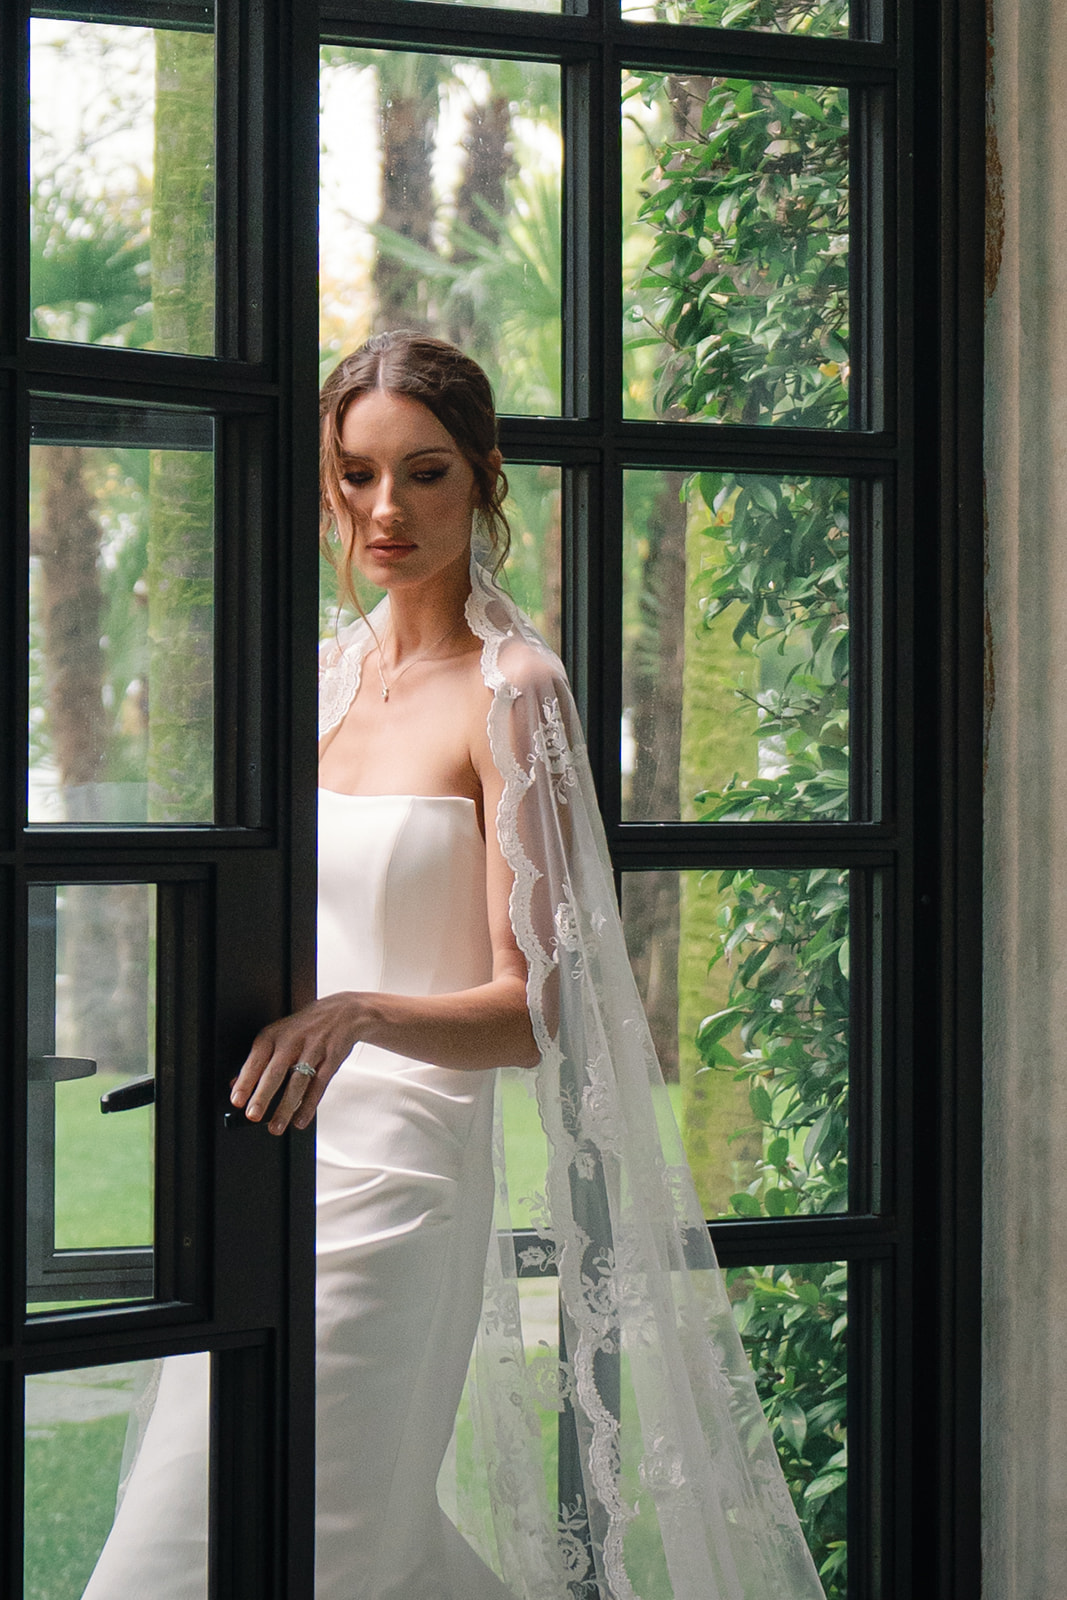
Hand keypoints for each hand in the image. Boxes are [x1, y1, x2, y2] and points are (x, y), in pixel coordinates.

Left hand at [230, 992, 365, 1134]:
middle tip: (253, 1116)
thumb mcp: (277, 1036)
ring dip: (286, 1107)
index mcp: (273, 1036)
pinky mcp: (331, 1059)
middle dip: (263, 1095)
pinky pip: (319, 1085)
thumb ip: (258, 1060)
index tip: (237, 1101)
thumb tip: (235, 1084)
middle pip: (275, 1072)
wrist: (342, 1012)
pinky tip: (300, 1119)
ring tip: (275, 1126)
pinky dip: (309, 1105)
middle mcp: (291, 1042)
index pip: (255, 1060)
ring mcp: (313, 1050)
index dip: (245, 1081)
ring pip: (298, 1082)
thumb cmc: (304, 1028)